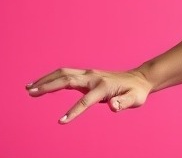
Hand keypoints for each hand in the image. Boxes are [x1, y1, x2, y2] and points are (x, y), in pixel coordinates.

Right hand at [25, 68, 152, 123]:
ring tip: (29, 88)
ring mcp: (89, 74)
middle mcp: (94, 77)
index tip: (62, 121)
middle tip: (31, 93)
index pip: (86, 100)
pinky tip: (41, 84)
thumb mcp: (135, 99)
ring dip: (46, 79)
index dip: (74, 111)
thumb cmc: (137, 92)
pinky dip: (52, 77)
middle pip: (67, 79)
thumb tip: (114, 106)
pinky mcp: (86, 75)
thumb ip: (124, 103)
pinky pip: (66, 74)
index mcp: (104, 86)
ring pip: (63, 73)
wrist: (139, 79)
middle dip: (49, 86)